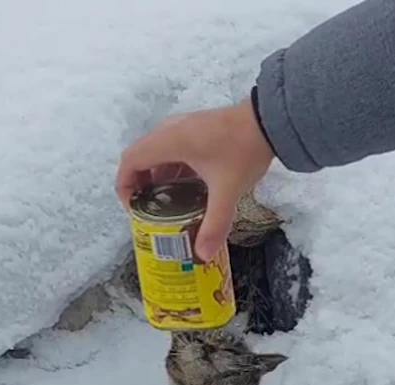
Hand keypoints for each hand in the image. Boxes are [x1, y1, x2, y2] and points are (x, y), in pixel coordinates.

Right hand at [116, 99, 274, 261]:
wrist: (269, 120)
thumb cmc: (243, 150)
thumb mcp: (227, 192)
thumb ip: (214, 224)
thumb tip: (203, 254)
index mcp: (169, 141)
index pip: (130, 161)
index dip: (124, 186)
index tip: (133, 209)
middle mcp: (170, 130)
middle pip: (139, 157)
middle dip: (139, 185)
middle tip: (149, 212)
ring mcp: (183, 127)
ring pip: (156, 153)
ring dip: (155, 178)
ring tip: (166, 205)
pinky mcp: (195, 129)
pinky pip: (171, 150)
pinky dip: (170, 170)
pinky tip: (185, 190)